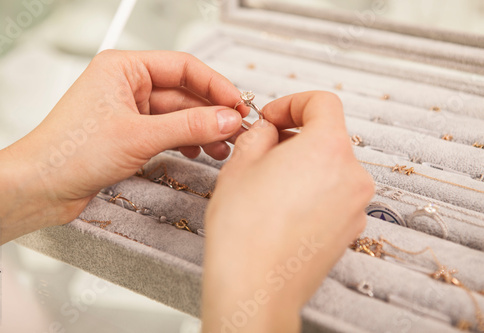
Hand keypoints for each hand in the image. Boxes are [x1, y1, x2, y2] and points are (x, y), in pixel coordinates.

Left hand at [0, 50, 247, 242]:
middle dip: (211, 112)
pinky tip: (199, 152)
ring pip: (177, 115)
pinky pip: (167, 132)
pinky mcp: (129, 134)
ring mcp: (129, 111)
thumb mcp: (139, 136)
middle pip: (183, 92)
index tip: (238, 105)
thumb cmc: (69, 152)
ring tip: (222, 147)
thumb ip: (189, 126)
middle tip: (236, 129)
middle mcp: (127, 86)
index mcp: (124, 69)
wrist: (39, 187)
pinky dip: (185, 141)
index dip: (215, 85)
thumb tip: (227, 119)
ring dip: (202, 129)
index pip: (183, 67)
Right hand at [202, 92, 374, 332]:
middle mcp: (352, 175)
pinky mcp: (350, 230)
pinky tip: (282, 208)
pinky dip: (312, 190)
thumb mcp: (241, 164)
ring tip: (268, 184)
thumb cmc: (244, 230)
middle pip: (328, 136)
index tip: (272, 119)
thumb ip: (260, 135)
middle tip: (262, 151)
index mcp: (328, 148)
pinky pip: (333, 194)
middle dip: (294, 137)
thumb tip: (270, 130)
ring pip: (330, 167)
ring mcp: (355, 206)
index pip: (323, 103)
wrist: (255, 287)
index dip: (292, 104)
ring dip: (303, 165)